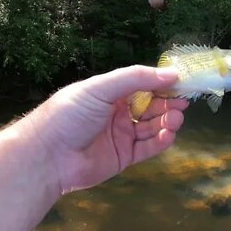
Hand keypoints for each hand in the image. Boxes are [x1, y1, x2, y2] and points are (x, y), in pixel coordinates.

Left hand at [29, 65, 187, 193]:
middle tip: (183, 103)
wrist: (48, 156)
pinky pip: (147, 148)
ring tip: (176, 119)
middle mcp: (118, 113)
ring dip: (166, 122)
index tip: (182, 84)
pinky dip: (160, 141)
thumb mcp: (101, 88)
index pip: (143, 86)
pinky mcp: (124, 157)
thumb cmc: (71, 114)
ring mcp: (122, 136)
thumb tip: (172, 74)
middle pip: (151, 107)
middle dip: (167, 104)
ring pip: (152, 127)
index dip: (162, 85)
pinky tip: (168, 134)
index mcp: (111, 94)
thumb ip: (136, 78)